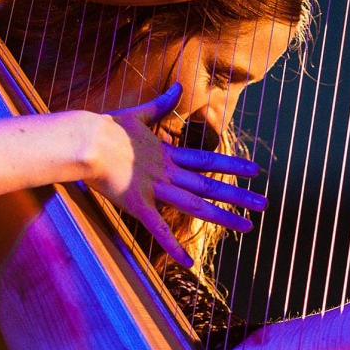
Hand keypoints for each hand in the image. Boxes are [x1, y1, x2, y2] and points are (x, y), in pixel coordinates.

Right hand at [82, 83, 266, 266]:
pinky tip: (190, 264)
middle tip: (266, 204)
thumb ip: (161, 104)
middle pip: (210, 185)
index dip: (233, 165)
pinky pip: (158, 230)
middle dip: (239, 195)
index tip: (256, 170)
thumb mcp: (138, 113)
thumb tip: (177, 85)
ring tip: (248, 228)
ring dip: (223, 218)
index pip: (207, 160)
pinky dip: (174, 247)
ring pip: (195, 205)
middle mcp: (167, 172)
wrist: (82, 139)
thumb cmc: (104, 127)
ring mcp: (153, 189)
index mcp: (166, 154)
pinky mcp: (136, 204)